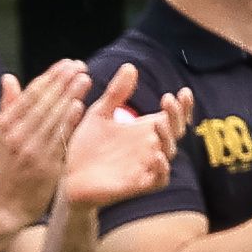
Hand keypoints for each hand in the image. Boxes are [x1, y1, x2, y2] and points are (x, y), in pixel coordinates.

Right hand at [0, 57, 101, 226]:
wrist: (7, 204)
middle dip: (63, 81)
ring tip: (84, 78)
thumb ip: (9, 105)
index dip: (50, 76)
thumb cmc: (8, 167)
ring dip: (69, 95)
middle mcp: (17, 134)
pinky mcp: (44, 165)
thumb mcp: (2, 135)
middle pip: (43, 101)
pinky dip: (68, 120)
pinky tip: (79, 106)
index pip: (31, 93)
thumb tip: (9, 78)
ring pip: (52, 116)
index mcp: (7, 123)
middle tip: (81, 66)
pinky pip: (58, 138)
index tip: (67, 63)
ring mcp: (31, 149)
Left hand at [68, 83, 195, 210]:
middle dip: (176, 116)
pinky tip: (157, 155)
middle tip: (167, 100)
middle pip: (175, 131)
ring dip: (167, 136)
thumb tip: (131, 66)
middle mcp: (150, 147)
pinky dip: (162, 168)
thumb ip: (116, 93)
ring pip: (169, 152)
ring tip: (159, 122)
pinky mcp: (139, 185)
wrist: (68, 175)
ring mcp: (146, 166)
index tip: (183, 92)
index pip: (172, 116)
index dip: (182, 106)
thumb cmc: (86, 145)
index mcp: (144, 129)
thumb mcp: (100, 113)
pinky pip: (159, 178)